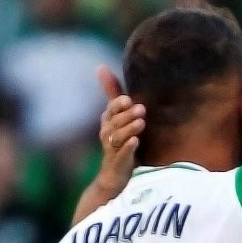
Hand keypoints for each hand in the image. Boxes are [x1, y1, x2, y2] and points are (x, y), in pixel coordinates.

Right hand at [95, 66, 145, 191]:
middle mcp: (107, 134)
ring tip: (141, 122)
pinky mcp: (119, 164)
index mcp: (108, 122)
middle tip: (140, 108)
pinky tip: (136, 141)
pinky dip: (128, 148)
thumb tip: (100, 66)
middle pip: (114, 123)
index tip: (128, 99)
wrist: (114, 176)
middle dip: (126, 115)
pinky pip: (121, 155)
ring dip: (128, 129)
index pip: (110, 111)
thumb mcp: (118, 117)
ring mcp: (112, 150)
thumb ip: (112, 94)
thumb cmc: (120, 142)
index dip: (117, 105)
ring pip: (116, 138)